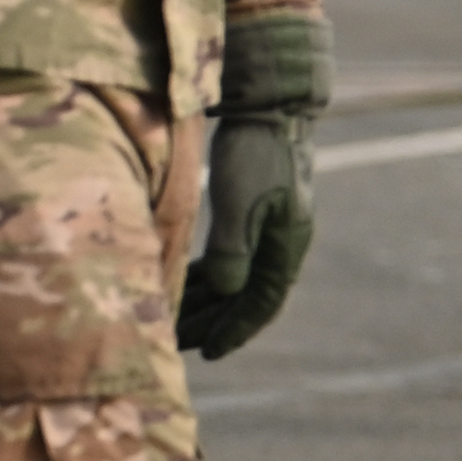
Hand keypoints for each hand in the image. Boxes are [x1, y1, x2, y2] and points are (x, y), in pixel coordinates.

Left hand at [180, 12, 328, 359]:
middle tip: (178, 343)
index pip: (261, 302)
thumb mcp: (240, 199)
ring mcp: (269, 226)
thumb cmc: (255, 152)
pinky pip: (230, 255)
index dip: (235, 330)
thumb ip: (232, 247)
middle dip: (214, 322)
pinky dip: (207, 274)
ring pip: (236, 277)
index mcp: (285, 244)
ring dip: (208, 301)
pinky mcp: (254, 210)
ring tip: (175, 319)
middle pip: (246, 295)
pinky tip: (184, 281)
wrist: (270, 107)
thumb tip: (225, 290)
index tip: (209, 353)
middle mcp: (281, 241)